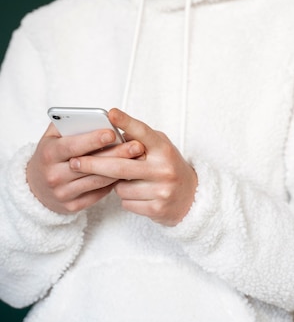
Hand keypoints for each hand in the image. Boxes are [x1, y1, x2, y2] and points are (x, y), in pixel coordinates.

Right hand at [27, 122, 144, 214]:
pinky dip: (112, 183)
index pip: (73, 146)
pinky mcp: (71, 207)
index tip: (112, 133)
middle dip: (115, 154)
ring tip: (137, 158)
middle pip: (89, 165)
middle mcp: (54, 175)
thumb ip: (69, 124)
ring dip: (119, 170)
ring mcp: (63, 193)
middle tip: (137, 146)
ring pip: (97, 181)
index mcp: (49, 154)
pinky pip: (97, 194)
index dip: (93, 140)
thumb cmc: (51, 154)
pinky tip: (126, 174)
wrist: (36, 187)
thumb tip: (94, 117)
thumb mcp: (52, 137)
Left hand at [69, 108, 197, 225]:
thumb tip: (111, 131)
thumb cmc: (168, 166)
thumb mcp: (160, 148)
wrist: (192, 198)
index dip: (127, 122)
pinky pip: (126, 202)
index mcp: (164, 149)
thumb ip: (140, 139)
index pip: (143, 133)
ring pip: (120, 187)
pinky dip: (126, 198)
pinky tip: (137, 193)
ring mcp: (161, 190)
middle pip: (120, 166)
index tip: (111, 113)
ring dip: (115, 184)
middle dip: (93, 163)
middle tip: (74, 161)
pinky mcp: (157, 209)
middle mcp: (164, 169)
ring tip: (126, 180)